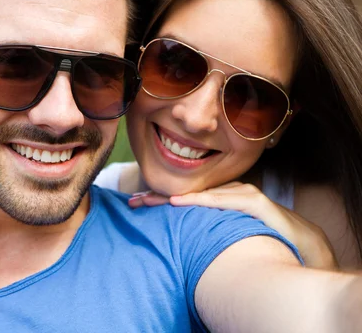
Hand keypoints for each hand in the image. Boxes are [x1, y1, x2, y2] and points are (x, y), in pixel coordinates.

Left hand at [128, 182, 337, 269]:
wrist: (308, 246)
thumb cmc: (268, 241)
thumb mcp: (232, 236)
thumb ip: (212, 232)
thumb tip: (186, 242)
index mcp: (226, 201)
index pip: (189, 198)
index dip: (162, 200)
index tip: (137, 204)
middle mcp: (234, 194)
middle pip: (191, 193)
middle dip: (160, 196)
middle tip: (133, 202)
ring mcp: (246, 196)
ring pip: (202, 194)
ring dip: (173, 197)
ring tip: (147, 202)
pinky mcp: (258, 204)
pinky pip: (223, 201)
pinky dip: (200, 200)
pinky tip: (177, 202)